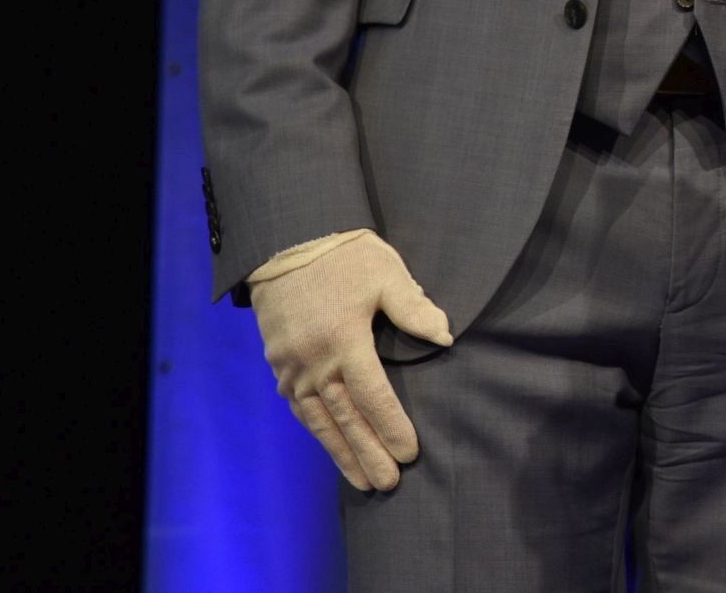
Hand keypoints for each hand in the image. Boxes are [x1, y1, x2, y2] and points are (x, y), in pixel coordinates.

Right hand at [249, 232, 453, 490]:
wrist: (288, 241)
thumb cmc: (345, 256)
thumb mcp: (387, 274)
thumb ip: (414, 309)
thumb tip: (445, 338)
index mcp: (344, 340)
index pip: (373, 396)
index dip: (392, 427)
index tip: (410, 453)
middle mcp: (314, 361)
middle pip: (346, 418)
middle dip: (368, 454)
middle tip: (388, 484)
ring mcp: (292, 366)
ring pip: (319, 420)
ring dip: (341, 452)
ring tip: (362, 482)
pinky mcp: (279, 364)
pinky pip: (300, 407)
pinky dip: (317, 431)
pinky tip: (331, 447)